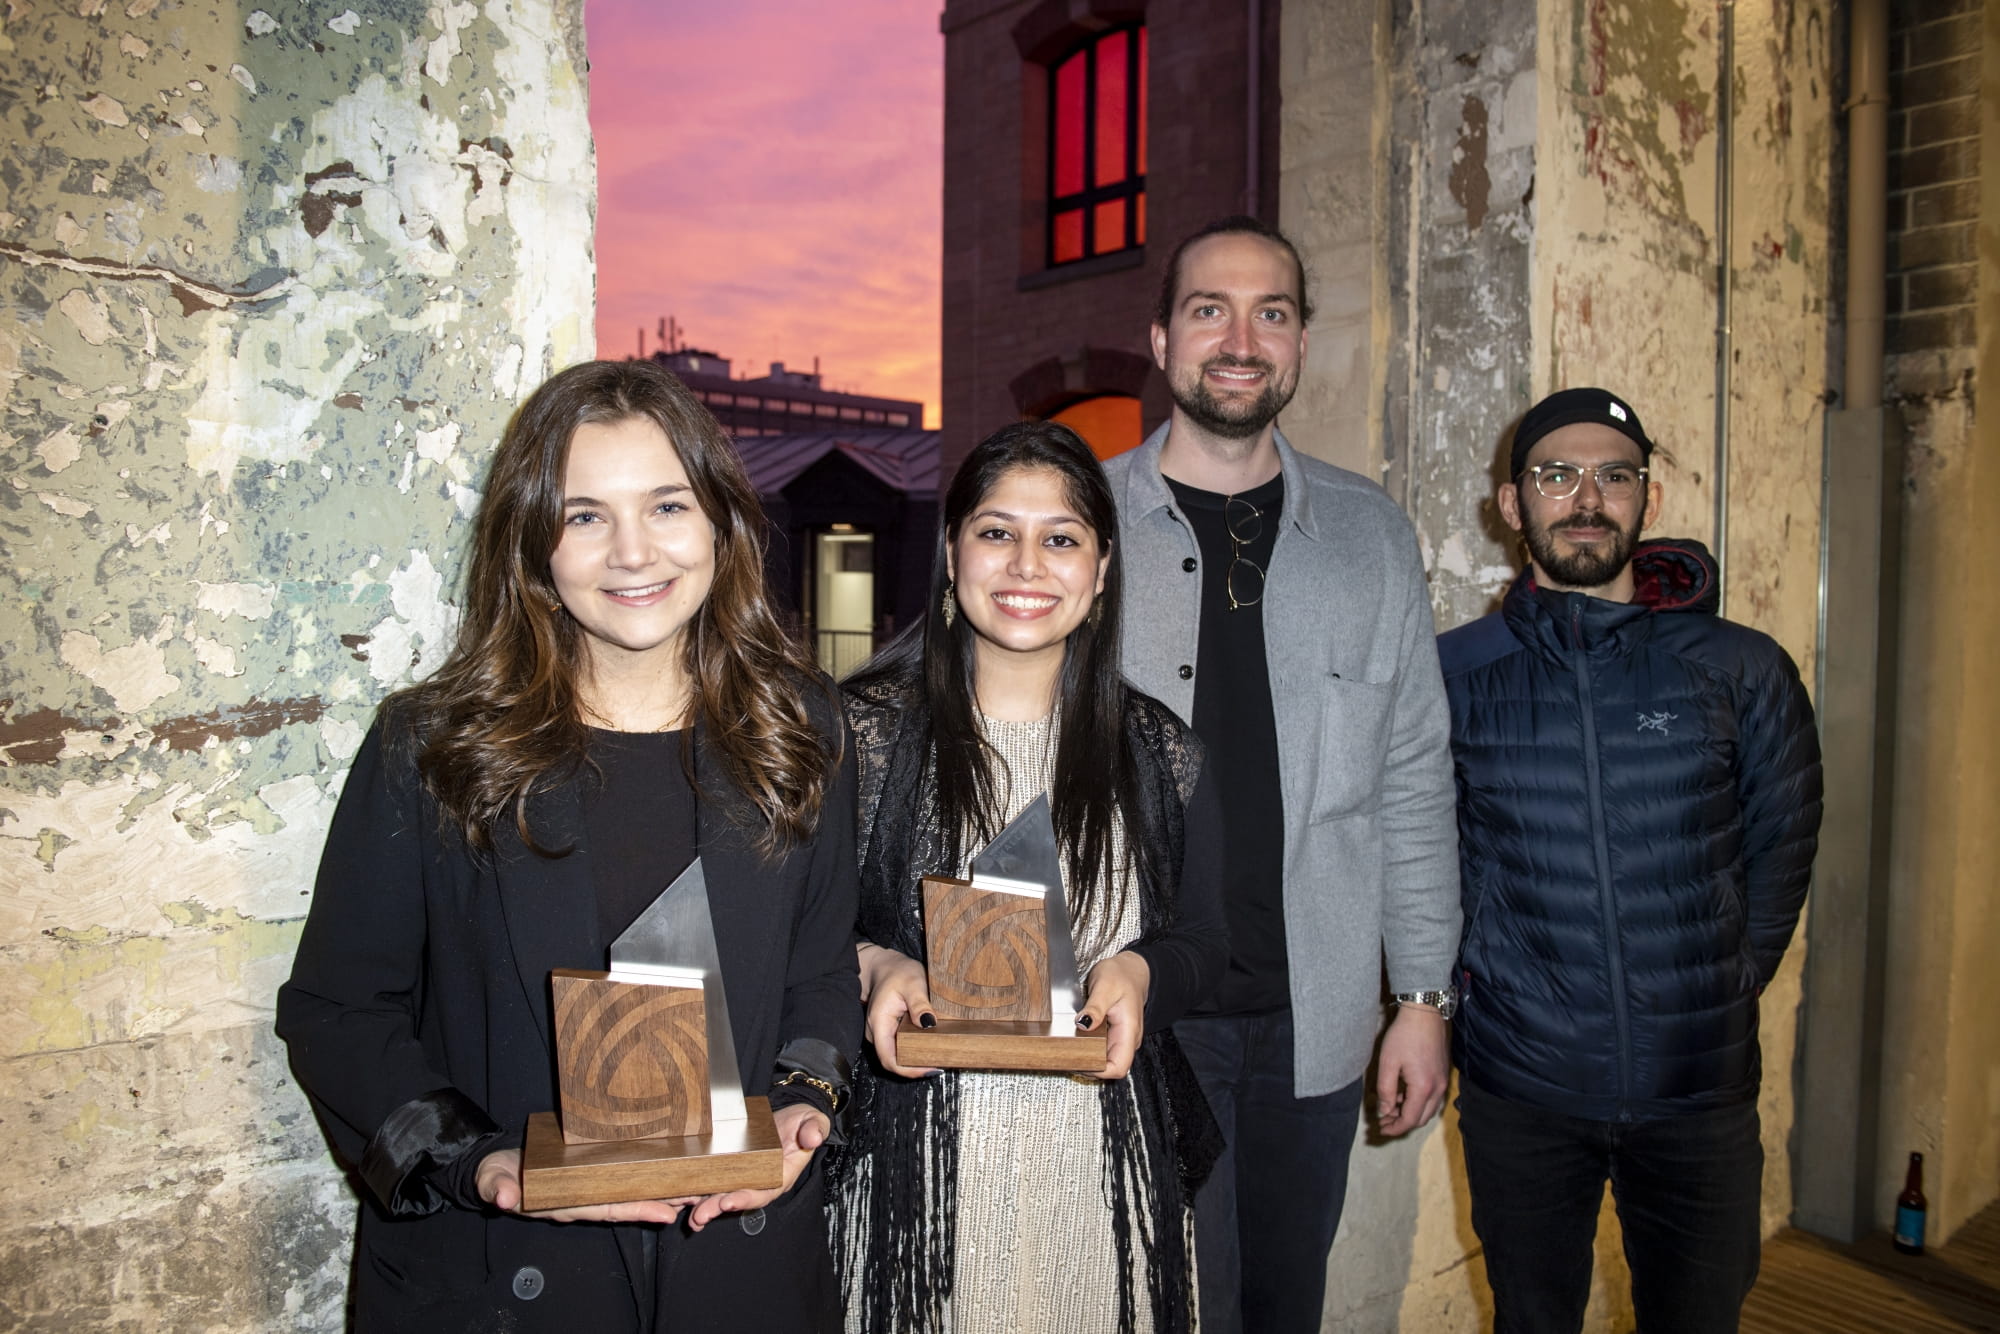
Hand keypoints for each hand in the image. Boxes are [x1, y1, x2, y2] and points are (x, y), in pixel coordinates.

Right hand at [475, 1147, 695, 1224]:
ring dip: (659, 1188)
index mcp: (565, 1203)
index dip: (635, 1210)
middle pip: (627, 1202)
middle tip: (695, 1196)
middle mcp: (582, 1197)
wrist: (497, 1169)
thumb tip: (504, 1197)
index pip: (606, 1209)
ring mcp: (587, 1186)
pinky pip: (621, 1176)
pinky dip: (644, 1174)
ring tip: (692, 1184)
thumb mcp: (495, 1183)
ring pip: (629, 1190)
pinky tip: (666, 1167)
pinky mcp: (589, 1171)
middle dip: (660, 1201)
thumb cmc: (499, 1178)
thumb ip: (499, 1190)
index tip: (665, 1211)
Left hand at [685, 1102, 827, 1230]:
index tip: (729, 1201)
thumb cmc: (803, 1123)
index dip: (746, 1198)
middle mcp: (761, 1182)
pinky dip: (699, 1193)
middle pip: (738, 1199)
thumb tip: (813, 1137)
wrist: (791, 1118)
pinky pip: (714, 1183)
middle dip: (718, 1208)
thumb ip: (814, 1129)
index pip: (763, 1192)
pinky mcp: (731, 1169)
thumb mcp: (813, 1121)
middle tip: (700, 1215)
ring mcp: (744, 1177)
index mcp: (780, 1176)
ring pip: (723, 1196)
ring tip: (692, 1216)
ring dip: (706, 1207)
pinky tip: (684, 1200)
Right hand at [859, 943, 941, 1077]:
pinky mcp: (890, 1032)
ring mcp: (882, 1034)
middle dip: (916, 1067)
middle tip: (941, 1063)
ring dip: (916, 1060)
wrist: (885, 966)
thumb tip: (928, 1023)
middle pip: (894, 1061)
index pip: (889, 1059)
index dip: (909, 1070)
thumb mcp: (912, 983)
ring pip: (897, 1056)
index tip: (931, 1068)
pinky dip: (915, 1050)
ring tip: (939, 1057)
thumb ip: (919, 1003)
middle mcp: (877, 1033)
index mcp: (879, 1024)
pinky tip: (930, 1048)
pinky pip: (900, 1047)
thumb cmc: (897, 972)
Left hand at [1078, 951, 1149, 1079]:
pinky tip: (1076, 1039)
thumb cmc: (1122, 975)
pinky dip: (1087, 1048)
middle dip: (1088, 1065)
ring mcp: (1119, 1038)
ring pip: (1103, 1060)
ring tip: (1069, 1046)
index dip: (1099, 1070)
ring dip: (1086, 1057)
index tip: (1079, 1060)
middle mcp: (1126, 1039)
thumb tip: (1083, 1024)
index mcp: (1129, 1031)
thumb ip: (1095, 1007)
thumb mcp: (1106, 985)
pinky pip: (1099, 1049)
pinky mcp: (1111, 1035)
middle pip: (1109, 1068)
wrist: (1131, 969)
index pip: (1118, 1067)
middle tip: (1067, 1053)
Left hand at [1374, 1004, 1449, 1135]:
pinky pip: (1432, 1099)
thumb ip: (1385, 1091)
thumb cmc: (1404, 1035)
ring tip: (1389, 1109)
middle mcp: (1437, 1089)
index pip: (1410, 1120)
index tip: (1380, 1129)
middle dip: (1402, 1124)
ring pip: (1428, 1110)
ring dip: (1410, 1114)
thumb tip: (1384, 1111)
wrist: (1424, 1015)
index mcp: (1424, 1088)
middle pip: (1421, 1119)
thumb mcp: (1388, 1063)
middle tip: (1383, 1121)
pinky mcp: (1442, 1075)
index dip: (1394, 1129)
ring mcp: (1442, 1082)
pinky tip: (1402, 1096)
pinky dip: (1418, 1103)